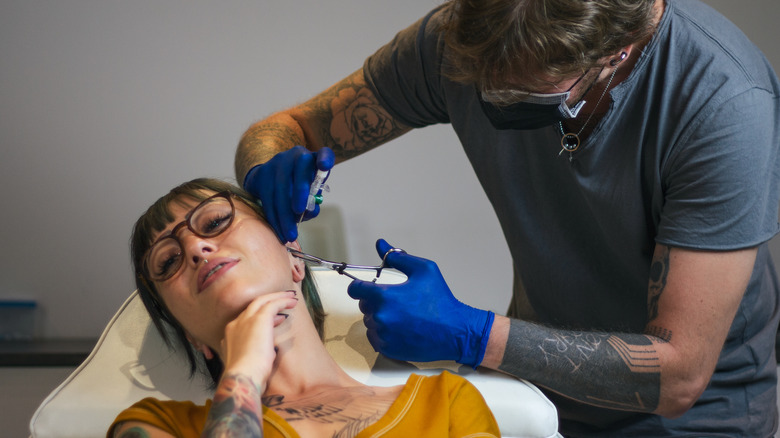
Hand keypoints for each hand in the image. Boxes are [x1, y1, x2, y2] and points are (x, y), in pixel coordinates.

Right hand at [219, 291, 298, 384]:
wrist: (243, 376)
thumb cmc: (247, 375)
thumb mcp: (247, 362)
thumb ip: (254, 352)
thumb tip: (269, 350)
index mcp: (231, 335)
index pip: (246, 319)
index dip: (261, 317)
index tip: (276, 319)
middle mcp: (236, 324)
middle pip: (252, 306)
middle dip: (268, 301)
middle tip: (283, 300)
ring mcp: (246, 320)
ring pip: (262, 301)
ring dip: (277, 298)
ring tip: (291, 297)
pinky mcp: (259, 319)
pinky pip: (272, 304)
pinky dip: (282, 301)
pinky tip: (292, 302)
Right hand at [242, 146, 334, 241]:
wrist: (269, 178)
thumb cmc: (297, 187)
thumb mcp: (310, 191)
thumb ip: (313, 200)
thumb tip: (311, 211)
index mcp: (314, 159)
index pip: (324, 153)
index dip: (325, 158)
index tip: (325, 166)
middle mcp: (297, 155)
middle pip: (300, 170)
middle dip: (299, 192)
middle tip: (299, 212)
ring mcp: (278, 162)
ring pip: (281, 187)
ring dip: (285, 213)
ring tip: (290, 235)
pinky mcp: (263, 173)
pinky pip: (267, 197)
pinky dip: (274, 216)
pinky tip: (278, 230)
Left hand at [347, 239, 494, 367]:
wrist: (455, 331)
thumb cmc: (441, 300)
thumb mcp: (424, 270)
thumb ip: (398, 257)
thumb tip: (381, 245)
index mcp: (384, 296)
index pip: (355, 289)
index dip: (359, 286)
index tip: (365, 287)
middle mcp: (380, 317)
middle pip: (364, 306)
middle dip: (375, 301)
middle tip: (396, 301)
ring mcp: (383, 335)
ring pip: (370, 322)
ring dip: (380, 318)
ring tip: (401, 316)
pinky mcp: (388, 349)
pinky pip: (375, 338)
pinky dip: (384, 333)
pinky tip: (401, 329)